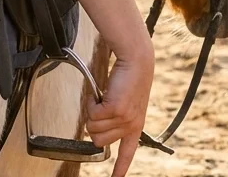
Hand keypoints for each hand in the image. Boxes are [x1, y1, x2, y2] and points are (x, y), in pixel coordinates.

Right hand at [85, 43, 154, 176]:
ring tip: (103, 98)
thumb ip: (115, 120)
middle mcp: (131, 125)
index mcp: (135, 126)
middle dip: (94, 125)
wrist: (136, 61)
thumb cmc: (129, 79)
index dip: (120, 169)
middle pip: (99, 142)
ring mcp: (124, 118)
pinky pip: (92, 115)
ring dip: (92, 112)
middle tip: (100, 108)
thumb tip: (96, 132)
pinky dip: (91, 102)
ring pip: (93, 129)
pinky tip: (100, 94)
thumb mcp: (126, 104)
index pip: (127, 153)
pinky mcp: (116, 109)